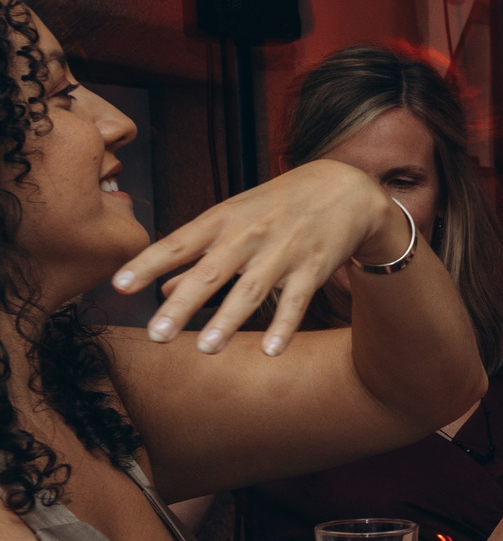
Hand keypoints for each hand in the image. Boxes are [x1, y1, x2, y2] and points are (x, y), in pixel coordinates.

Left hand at [111, 159, 407, 355]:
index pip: (178, 243)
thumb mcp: (235, 219)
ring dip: (228, 320)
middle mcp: (249, 234)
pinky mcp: (314, 267)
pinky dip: (284, 326)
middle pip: (210, 272)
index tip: (119, 286)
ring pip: (251, 290)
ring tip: (205, 349)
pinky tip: (269, 351)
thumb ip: (198, 254)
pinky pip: (297, 301)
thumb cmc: (279, 205)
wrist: (344, 189)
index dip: (147, 264)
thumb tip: (163, 288)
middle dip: (182, 304)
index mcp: (223, 219)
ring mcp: (283, 251)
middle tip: (156, 335)